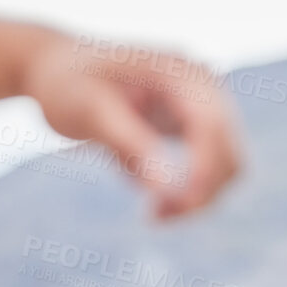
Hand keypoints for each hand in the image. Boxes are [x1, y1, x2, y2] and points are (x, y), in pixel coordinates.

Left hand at [21, 35, 241, 219]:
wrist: (57, 67)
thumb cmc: (67, 83)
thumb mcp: (91, 112)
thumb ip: (131, 145)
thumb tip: (166, 188)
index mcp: (180, 70)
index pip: (212, 125)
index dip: (204, 169)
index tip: (177, 206)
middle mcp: (202, 84)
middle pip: (229, 151)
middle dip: (202, 192)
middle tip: (155, 218)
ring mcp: (203, 103)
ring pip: (226, 166)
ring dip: (197, 198)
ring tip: (153, 215)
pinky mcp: (193, 124)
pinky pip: (208, 168)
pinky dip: (188, 192)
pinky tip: (151, 202)